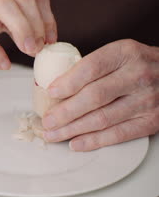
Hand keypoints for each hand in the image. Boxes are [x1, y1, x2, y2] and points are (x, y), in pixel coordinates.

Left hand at [41, 39, 158, 150]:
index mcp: (125, 53)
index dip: (67, 82)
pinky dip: (93, 141)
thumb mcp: (118, 54)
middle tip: (47, 121)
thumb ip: (91, 67)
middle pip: (94, 97)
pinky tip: (75, 143)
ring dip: (72, 130)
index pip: (91, 68)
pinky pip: (118, 134)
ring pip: (102, 119)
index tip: (50, 92)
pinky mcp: (152, 121)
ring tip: (53, 134)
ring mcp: (147, 99)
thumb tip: (53, 87)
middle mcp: (138, 75)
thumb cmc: (137, 65)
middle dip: (64, 112)